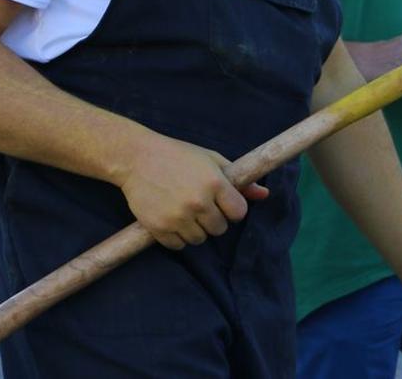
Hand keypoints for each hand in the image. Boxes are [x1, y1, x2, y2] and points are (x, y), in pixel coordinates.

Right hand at [116, 132, 267, 249]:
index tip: (222, 203)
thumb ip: (238, 181)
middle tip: (199, 205)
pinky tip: (172, 219)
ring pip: (199, 240)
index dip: (232, 209)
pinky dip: (177, 237)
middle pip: (220, 229)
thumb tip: (264, 194)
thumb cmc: (178, 156)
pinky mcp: (159, 228)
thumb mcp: (211, 160)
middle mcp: (198, 202)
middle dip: (213, 219)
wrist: (137, 158)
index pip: (238, 213)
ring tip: (184, 211)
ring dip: (195, 229)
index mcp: (215, 183)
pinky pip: (178, 246)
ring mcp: (178, 217)